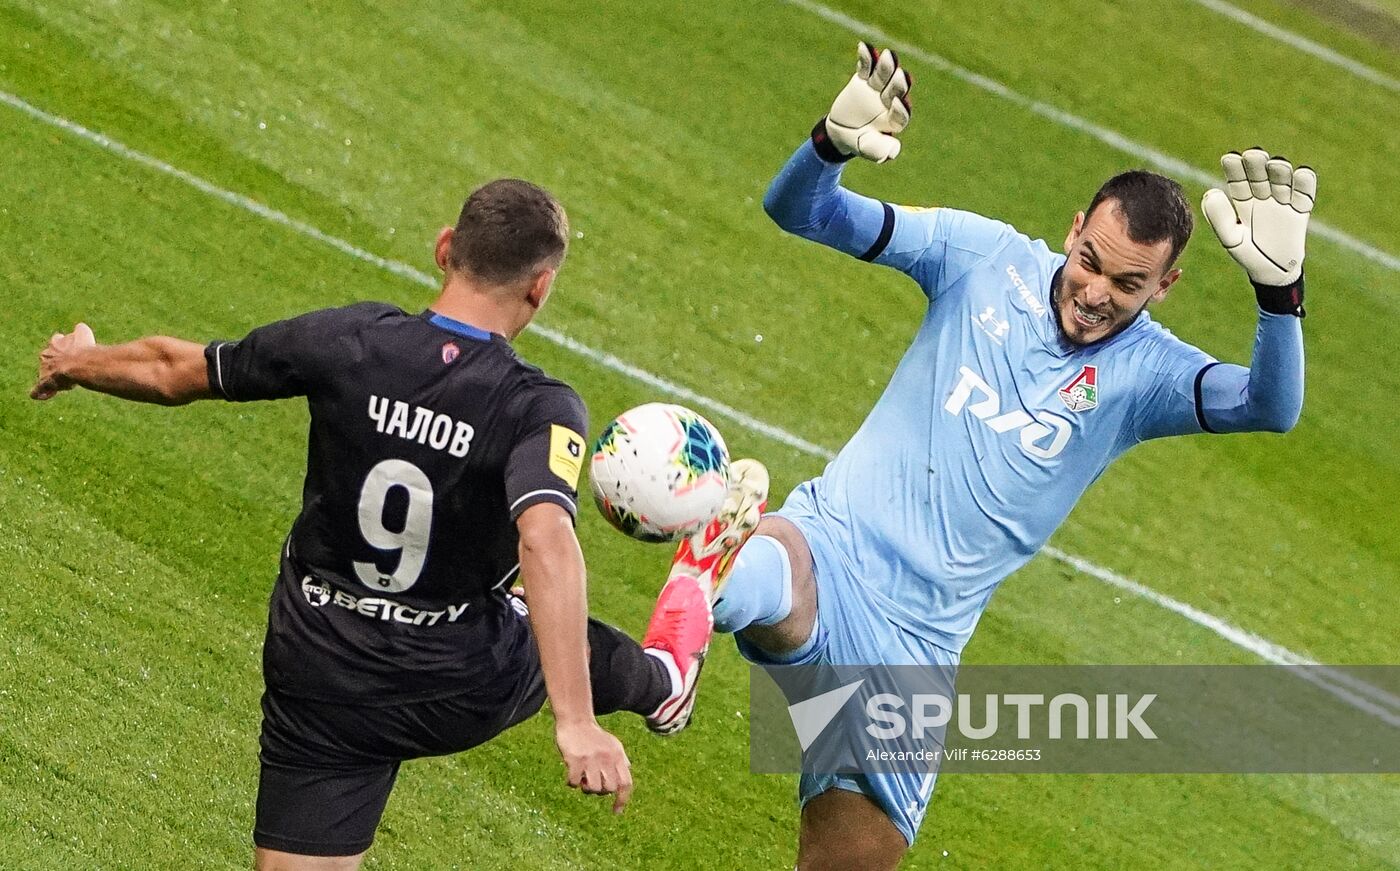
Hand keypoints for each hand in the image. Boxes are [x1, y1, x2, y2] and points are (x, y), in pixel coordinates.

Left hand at [31, 322, 95, 399]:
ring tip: (65, 383)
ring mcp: (44, 370)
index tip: (72, 351)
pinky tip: (41, 396)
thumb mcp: (84, 333)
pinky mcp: (44, 383)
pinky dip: (40, 393)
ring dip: (53, 378)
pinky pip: (39, 390)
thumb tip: (79, 327)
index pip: (57, 342)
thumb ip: (80, 330)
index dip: (64, 347)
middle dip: (57, 363)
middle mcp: (46, 355)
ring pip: (46, 374)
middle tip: (69, 368)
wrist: (79, 364)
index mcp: (55, 343)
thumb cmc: (84, 349)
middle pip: (49, 358)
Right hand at [555, 719, 632, 813]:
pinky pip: (574, 783)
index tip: (616, 811)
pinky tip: (571, 775)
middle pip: (609, 789)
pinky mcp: (576, 760)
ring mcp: (591, 759)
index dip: (623, 800)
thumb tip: (628, 771)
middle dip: (600, 791)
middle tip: (592, 782)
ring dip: (586, 788)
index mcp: (618, 756)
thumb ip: (621, 758)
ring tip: (582, 778)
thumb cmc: (593, 735)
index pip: (626, 783)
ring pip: (593, 789)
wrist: (576, 720)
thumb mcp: (612, 744)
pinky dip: (571, 783)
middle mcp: (607, 758)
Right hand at [824, 42, 910, 162]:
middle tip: (900, 75)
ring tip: (888, 55)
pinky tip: (864, 47)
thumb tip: (894, 150)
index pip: (901, 114)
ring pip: (884, 75)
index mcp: (894, 120)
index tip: (897, 104)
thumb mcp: (867, 148)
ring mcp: (877, 88)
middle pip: (896, 91)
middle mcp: (890, 101)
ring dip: (887, 66)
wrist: (841, 132)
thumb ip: (879, 150)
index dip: (900, 109)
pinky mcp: (864, 79)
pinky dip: (866, 57)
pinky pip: (866, 67)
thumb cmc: (859, 142)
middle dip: (898, 83)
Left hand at [1202, 148, 1315, 286]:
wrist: (1273, 273)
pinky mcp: (1301, 209)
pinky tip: (1302, 173)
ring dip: (1280, 170)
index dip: (1234, 168)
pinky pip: (1305, 193)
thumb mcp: (1231, 239)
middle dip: (1257, 164)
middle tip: (1253, 155)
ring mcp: (1283, 201)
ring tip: (1275, 165)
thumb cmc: (1247, 255)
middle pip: (1260, 174)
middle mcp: (1263, 195)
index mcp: (1243, 200)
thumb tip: (1211, 192)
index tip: (1229, 158)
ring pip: (1282, 179)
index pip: (1238, 179)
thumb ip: (1220, 218)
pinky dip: (1305, 183)